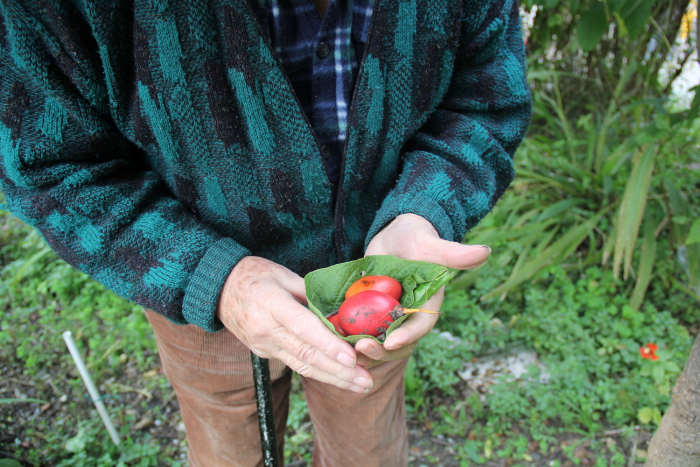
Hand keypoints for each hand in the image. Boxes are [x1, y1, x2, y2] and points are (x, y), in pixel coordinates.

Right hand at [217, 256, 373, 392]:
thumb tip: (339, 308)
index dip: (328, 344)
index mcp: (271, 304)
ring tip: (360, 385)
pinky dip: (319, 371)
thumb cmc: (253, 274)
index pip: (303, 328)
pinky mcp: (264, 352)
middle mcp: (267, 330)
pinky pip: (295, 364)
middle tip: (366, 379)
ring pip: (302, 365)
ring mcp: (264, 345)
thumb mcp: (282, 273)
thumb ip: (310, 292)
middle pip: (306, 354)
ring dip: (334, 378)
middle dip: (339, 371)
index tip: (351, 357)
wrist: (217, 289)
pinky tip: (340, 377)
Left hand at [355, 214, 489, 367]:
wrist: (394, 234)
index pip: (419, 327)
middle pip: (395, 344)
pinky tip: (329, 334)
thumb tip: (484, 251)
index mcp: (426, 307)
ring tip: (343, 347)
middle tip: (360, 348)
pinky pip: (357, 329)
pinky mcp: (367, 313)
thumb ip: (452, 253)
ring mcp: (386, 317)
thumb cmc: (417, 237)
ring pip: (375, 342)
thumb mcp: (430, 244)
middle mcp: (406, 317)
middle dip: (379, 351)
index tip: (390, 342)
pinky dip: (345, 335)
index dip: (406, 337)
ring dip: (360, 349)